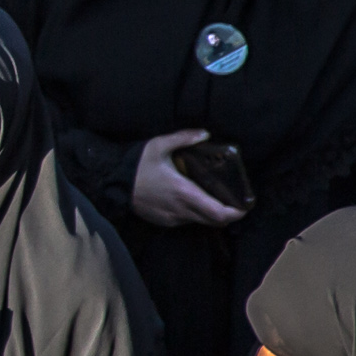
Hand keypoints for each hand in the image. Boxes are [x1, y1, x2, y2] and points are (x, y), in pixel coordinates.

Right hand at [132, 125, 250, 227]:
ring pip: (201, 221)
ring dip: (210, 213)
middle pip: (215, 221)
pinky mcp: (164, 222)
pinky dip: (194, 214)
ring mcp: (172, 218)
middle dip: (227, 214)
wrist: (111, 181)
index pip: (219, 213)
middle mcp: (181, 210)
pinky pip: (186, 221)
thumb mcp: (159, 145)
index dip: (236, 213)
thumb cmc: (137, 164)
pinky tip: (189, 200)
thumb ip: (184, 138)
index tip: (244, 205)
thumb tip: (206, 133)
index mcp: (185, 192)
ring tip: (212, 198)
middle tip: (233, 201)